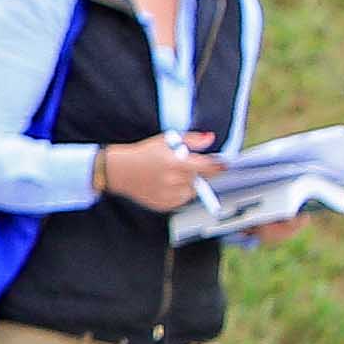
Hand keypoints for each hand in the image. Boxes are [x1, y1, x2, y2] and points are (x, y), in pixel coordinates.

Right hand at [96, 132, 217, 212]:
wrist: (119, 171)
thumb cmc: (142, 154)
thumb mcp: (166, 140)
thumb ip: (191, 139)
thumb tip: (210, 138)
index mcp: (177, 163)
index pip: (209, 167)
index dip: (219, 166)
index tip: (223, 165)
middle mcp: (174, 181)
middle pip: (201, 179)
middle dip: (198, 172)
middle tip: (183, 166)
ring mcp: (169, 194)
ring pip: (192, 191)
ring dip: (189, 184)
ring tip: (173, 176)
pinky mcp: (164, 204)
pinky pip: (181, 200)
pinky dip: (179, 193)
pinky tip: (166, 185)